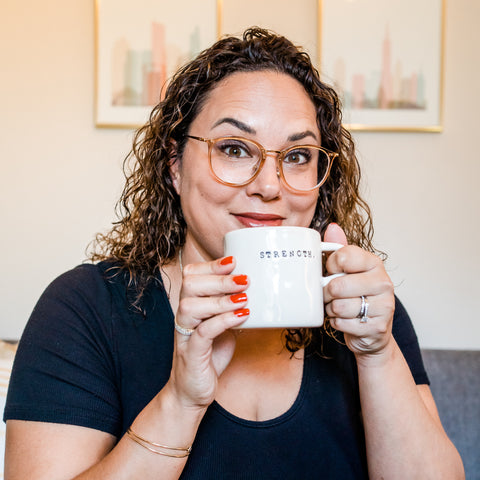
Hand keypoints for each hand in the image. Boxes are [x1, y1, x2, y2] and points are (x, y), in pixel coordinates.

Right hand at [167, 256, 248, 410]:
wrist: (192, 392)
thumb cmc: (209, 355)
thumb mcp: (222, 325)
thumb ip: (231, 307)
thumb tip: (259, 289)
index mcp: (191, 305)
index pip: (191, 275)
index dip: (211, 265)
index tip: (234, 261)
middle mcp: (184, 316)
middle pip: (190, 285)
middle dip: (218, 278)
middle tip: (244, 279)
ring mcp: (184, 334)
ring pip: (191, 305)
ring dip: (220, 299)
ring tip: (244, 298)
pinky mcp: (191, 353)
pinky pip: (202, 332)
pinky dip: (223, 321)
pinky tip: (242, 318)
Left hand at [322, 223, 394, 356]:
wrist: (371, 330)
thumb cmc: (356, 295)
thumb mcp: (348, 270)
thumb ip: (339, 248)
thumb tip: (332, 227)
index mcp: (374, 263)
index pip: (344, 256)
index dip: (330, 265)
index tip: (332, 270)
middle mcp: (383, 282)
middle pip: (337, 285)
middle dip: (327, 293)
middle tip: (331, 294)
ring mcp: (384, 306)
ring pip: (338, 306)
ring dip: (331, 309)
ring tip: (338, 307)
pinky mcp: (377, 327)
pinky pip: (341, 323)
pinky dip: (336, 323)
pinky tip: (345, 320)